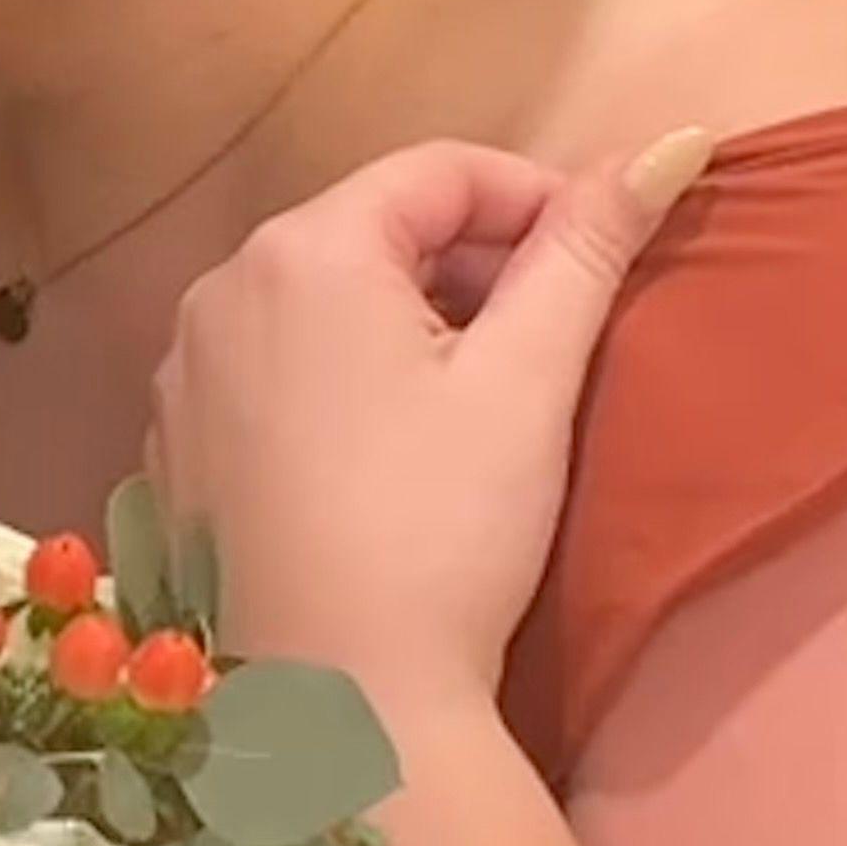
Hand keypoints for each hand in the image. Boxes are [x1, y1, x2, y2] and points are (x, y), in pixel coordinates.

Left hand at [147, 134, 710, 719]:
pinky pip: (269, 377)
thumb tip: (673, 141)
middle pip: (369, 233)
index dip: (537, 200)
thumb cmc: (441, 531)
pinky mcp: (173, 452)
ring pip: (317, 307)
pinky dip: (338, 385)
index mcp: (301, 252)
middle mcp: (217, 294)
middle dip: (469, 265)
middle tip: (551, 339)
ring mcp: (181, 378)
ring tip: (481, 402)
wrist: (334, 704)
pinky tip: (394, 460)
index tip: (601, 259)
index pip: (439, 173)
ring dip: (405, 325)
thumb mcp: (528, 379)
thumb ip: (589, 248)